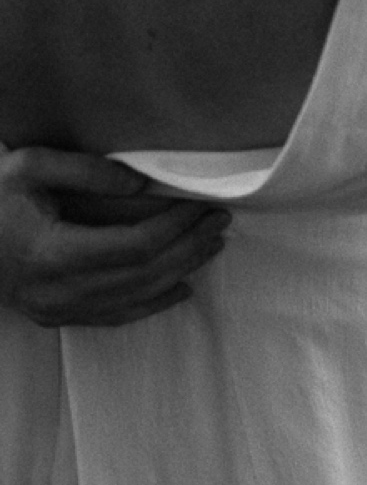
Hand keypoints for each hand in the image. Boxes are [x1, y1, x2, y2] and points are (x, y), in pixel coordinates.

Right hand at [0, 146, 229, 327]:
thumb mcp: (28, 168)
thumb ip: (86, 171)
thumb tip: (141, 183)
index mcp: (51, 253)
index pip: (135, 246)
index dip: (175, 227)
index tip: (202, 206)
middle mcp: (57, 290)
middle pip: (144, 274)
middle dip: (189, 247)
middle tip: (220, 221)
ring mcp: (56, 309)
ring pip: (135, 298)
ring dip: (181, 271)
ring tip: (212, 245)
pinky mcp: (55, 316)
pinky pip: (115, 316)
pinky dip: (153, 302)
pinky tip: (182, 286)